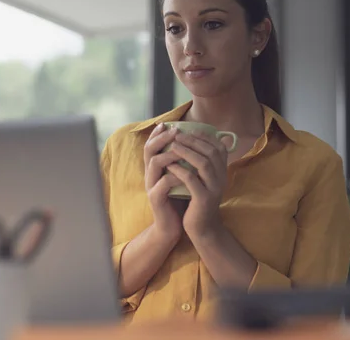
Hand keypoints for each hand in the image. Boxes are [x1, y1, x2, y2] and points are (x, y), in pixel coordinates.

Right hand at [144, 123, 183, 239]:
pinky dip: (174, 177)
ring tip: (182, 149)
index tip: (169, 123)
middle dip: (162, 138)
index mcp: (156, 168)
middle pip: (149, 149)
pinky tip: (185, 174)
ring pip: (154, 163)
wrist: (173, 226)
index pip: (152, 145)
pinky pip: (162, 184)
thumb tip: (200, 143)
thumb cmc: (179, 199)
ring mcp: (152, 186)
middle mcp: (151, 174)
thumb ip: (185, 162)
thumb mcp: (183, 177)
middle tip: (176, 131)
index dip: (158, 133)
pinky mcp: (156, 199)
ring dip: (169, 154)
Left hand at [166, 131, 227, 237]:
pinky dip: (180, 170)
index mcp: (223, 172)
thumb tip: (194, 142)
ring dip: (187, 152)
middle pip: (211, 152)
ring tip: (173, 145)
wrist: (202, 229)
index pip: (219, 147)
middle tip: (177, 134)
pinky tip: (170, 165)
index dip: (205, 136)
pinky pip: (192, 180)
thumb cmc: (199, 201)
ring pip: (203, 164)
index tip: (190, 129)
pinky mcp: (204, 199)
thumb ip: (202, 164)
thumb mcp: (204, 181)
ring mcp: (214, 189)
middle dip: (194, 141)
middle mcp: (222, 178)